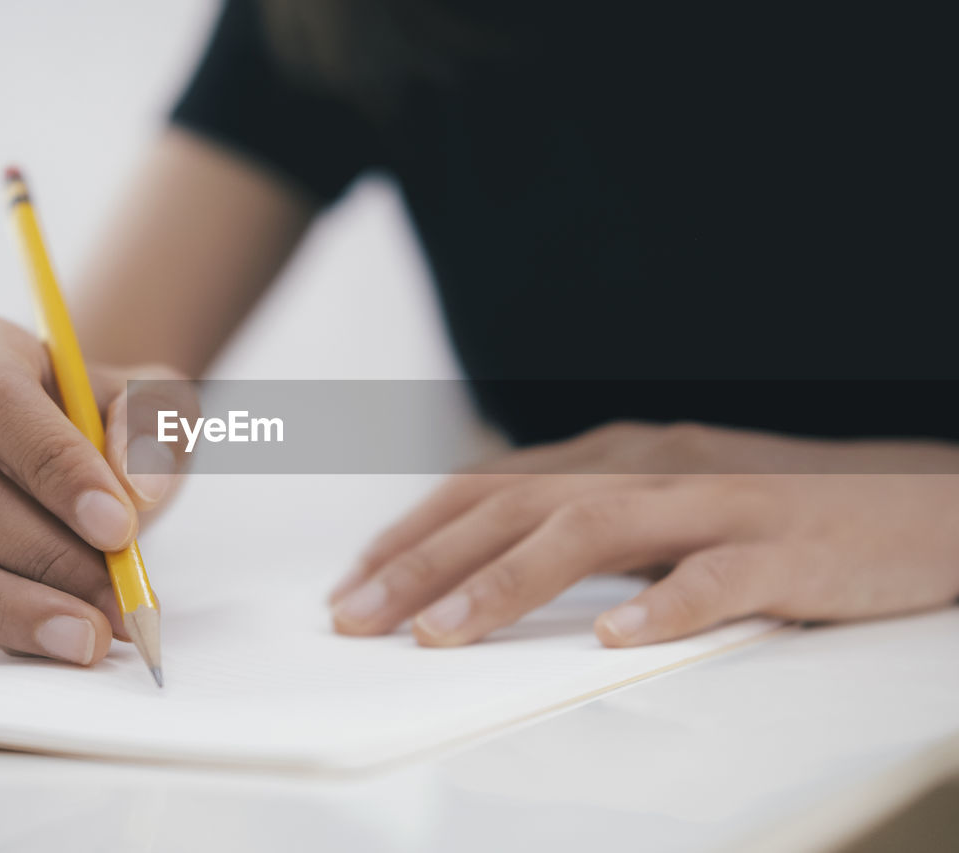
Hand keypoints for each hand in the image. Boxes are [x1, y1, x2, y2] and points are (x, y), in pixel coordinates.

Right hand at [0, 314, 194, 663]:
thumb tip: (137, 492)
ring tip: (90, 634)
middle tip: (117, 597)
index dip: (53, 465)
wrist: (62, 453)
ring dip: (14, 607)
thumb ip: (152, 430)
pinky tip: (53, 637)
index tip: (121, 526)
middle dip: (43, 554)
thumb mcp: (149, 405)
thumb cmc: (102, 421)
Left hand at [329, 421, 958, 646]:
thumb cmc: (773, 509)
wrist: (917, 498)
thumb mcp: (661, 503)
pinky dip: (661, 604)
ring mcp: (717, 502)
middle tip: (355, 618)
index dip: (413, 532)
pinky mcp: (784, 547)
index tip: (352, 583)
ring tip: (441, 634)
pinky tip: (613, 637)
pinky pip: (715, 576)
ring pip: (594, 530)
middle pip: (517, 507)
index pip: (489, 487)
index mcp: (615, 455)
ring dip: (507, 582)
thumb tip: (480, 565)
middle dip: (424, 564)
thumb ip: (582, 522)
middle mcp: (651, 465)